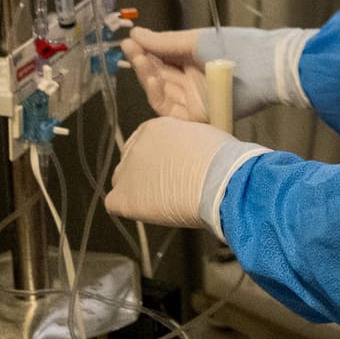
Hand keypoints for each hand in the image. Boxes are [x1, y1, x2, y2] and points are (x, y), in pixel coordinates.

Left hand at [106, 117, 263, 235]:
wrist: (221, 181)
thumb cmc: (223, 161)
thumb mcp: (203, 136)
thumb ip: (183, 141)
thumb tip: (183, 153)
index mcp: (154, 128)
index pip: (144, 144)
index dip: (157, 159)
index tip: (169, 168)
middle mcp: (135, 146)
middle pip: (130, 162)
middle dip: (145, 174)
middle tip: (168, 186)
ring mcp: (126, 171)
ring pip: (122, 183)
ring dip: (139, 191)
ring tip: (165, 200)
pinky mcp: (123, 197)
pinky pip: (115, 204)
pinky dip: (130, 208)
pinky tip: (151, 210)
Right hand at [123, 26, 312, 121]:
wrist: (265, 68)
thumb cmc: (235, 48)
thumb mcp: (196, 41)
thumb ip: (165, 42)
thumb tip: (135, 34)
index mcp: (192, 60)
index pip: (161, 58)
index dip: (144, 51)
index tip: (128, 41)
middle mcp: (190, 80)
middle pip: (158, 76)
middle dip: (143, 62)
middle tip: (130, 50)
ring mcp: (193, 99)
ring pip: (160, 92)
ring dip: (148, 76)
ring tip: (140, 61)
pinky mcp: (197, 116)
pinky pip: (170, 110)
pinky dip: (158, 96)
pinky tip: (153, 80)